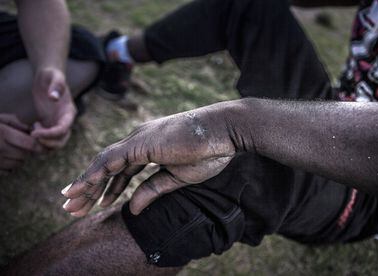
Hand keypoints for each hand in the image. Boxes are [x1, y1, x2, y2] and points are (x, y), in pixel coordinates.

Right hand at [0, 114, 41, 173]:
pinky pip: (7, 171)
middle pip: (24, 155)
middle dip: (26, 151)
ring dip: (18, 159)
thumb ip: (15, 123)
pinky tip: (3, 158)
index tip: (45, 147)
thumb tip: (32, 130)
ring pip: (17, 164)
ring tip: (10, 150)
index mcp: (2, 133)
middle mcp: (0, 148)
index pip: (30, 144)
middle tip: (21, 146)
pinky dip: (9, 166)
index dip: (40, 146)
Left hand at [31, 67, 75, 149]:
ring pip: (56, 142)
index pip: (63, 129)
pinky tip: (35, 127)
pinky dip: (41, 138)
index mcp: (69, 112)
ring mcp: (58, 122)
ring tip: (34, 131)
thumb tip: (53, 97)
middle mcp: (66, 120)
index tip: (35, 132)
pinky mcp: (50, 122)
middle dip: (49, 143)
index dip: (50, 134)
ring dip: (45, 143)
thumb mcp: (55, 76)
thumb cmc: (53, 75)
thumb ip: (56, 85)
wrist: (49, 77)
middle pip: (62, 140)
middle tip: (34, 136)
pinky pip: (48, 138)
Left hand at [61, 104, 235, 216]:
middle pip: (107, 168)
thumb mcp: (176, 178)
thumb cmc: (207, 151)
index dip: (107, 187)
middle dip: (90, 188)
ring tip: (71, 203)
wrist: (224, 130)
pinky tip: (80, 187)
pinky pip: (110, 160)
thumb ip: (152, 190)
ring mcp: (138, 140)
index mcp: (147, 149)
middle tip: (73, 207)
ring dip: (86, 184)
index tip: (96, 202)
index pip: (120, 170)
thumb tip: (133, 209)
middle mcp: (138, 142)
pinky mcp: (141, 142)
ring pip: (103, 164)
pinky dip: (94, 174)